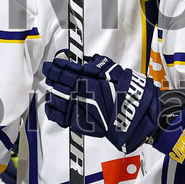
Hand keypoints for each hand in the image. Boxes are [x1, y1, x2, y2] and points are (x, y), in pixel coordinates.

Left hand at [44, 52, 183, 152]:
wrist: (136, 115)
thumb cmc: (127, 93)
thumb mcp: (113, 72)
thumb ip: (97, 66)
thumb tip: (85, 61)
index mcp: (86, 79)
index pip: (65, 69)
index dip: (57, 66)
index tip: (52, 63)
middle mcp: (79, 92)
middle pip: (58, 82)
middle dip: (53, 76)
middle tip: (48, 71)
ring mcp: (77, 107)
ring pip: (56, 97)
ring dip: (53, 91)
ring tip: (51, 87)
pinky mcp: (78, 122)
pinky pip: (58, 116)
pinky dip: (52, 110)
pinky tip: (51, 105)